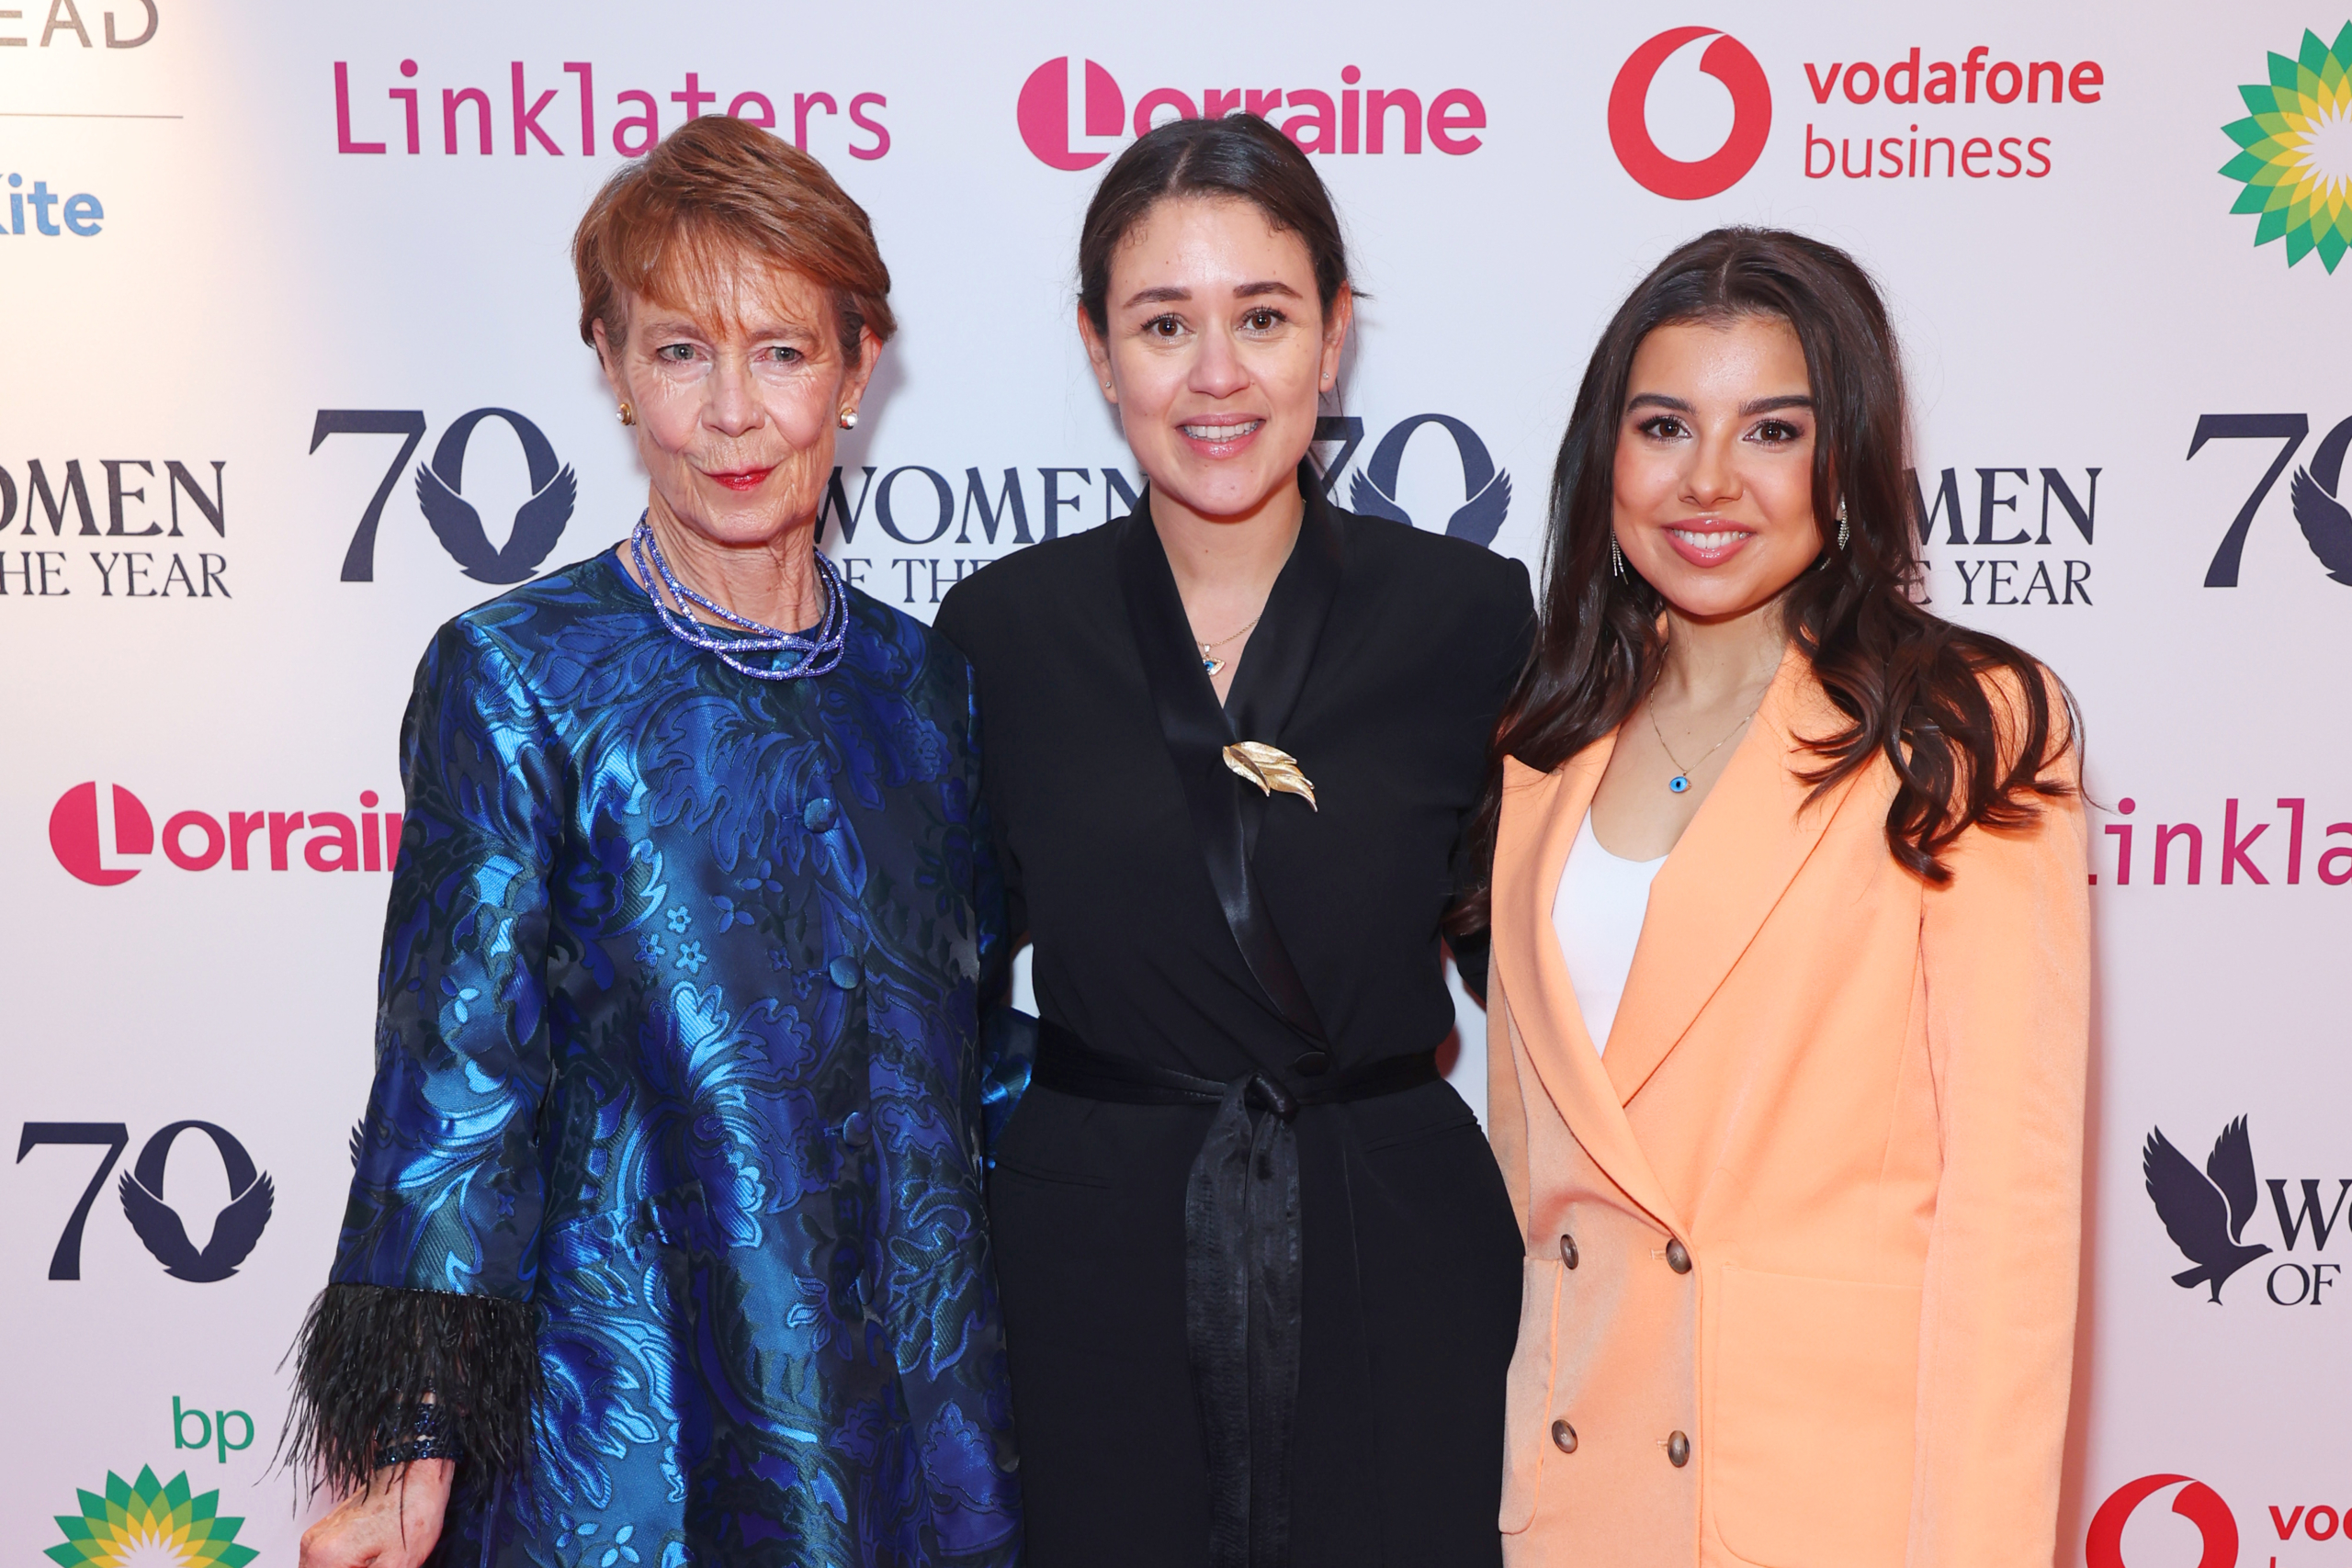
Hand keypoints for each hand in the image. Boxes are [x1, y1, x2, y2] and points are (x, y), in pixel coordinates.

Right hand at [299, 1460, 452, 1567]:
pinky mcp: (327, 1533)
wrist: (415, 1472)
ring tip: (378, 1564)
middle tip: (380, 1566)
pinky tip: (369, 1564)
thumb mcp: (398, 1566)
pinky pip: (327, 1564)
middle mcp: (312, 1547)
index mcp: (324, 1559)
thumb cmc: (411, 1510)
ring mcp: (317, 1538)